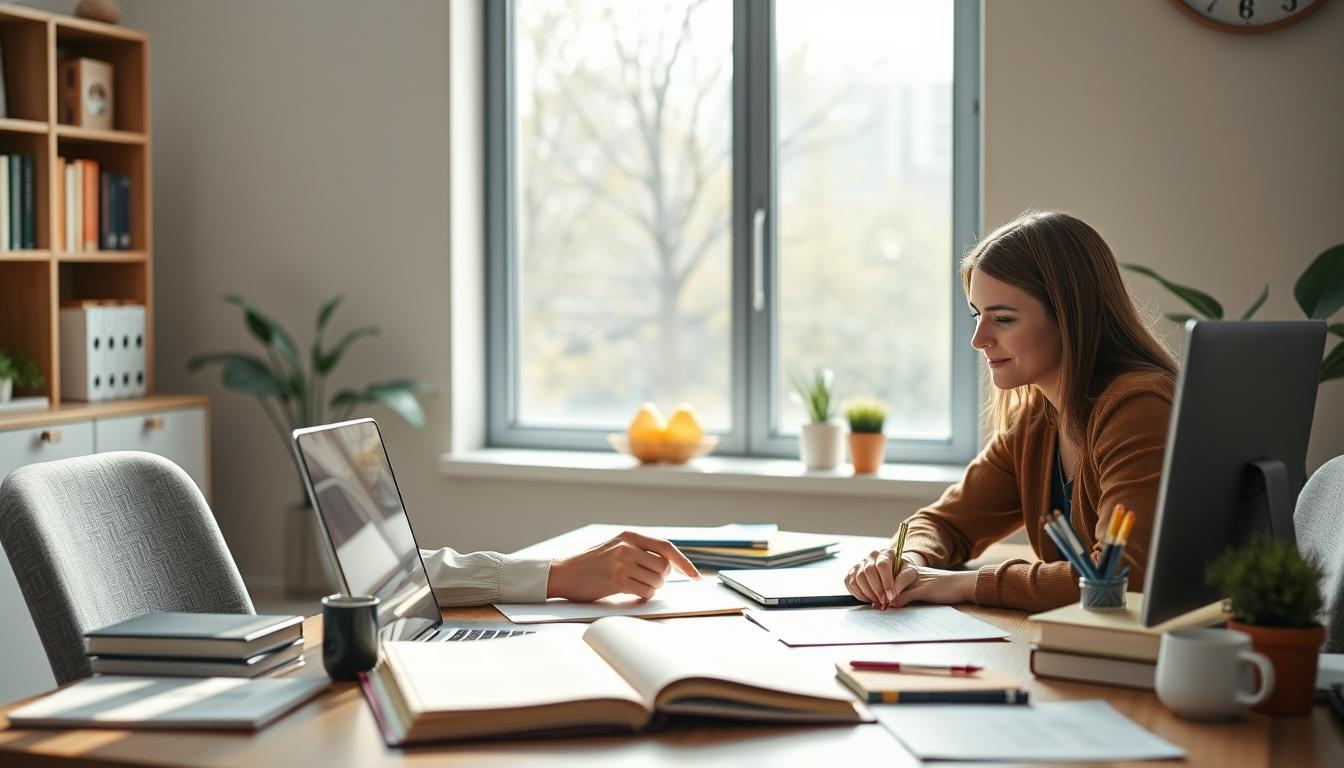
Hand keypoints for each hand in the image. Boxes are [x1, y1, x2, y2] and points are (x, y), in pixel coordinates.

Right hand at [547, 531, 700, 601]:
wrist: (564, 573)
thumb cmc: (592, 564)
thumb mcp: (615, 547)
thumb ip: (639, 550)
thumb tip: (669, 564)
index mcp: (629, 536)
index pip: (666, 547)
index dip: (683, 562)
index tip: (695, 576)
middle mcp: (627, 546)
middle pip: (664, 566)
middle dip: (662, 578)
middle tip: (648, 582)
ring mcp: (622, 563)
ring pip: (656, 581)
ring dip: (651, 589)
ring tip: (636, 587)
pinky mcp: (616, 580)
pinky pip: (645, 592)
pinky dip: (643, 596)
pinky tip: (632, 593)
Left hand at [846, 549, 974, 608]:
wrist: (960, 584)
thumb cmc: (941, 587)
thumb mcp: (921, 587)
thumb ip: (906, 592)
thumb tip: (891, 603)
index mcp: (909, 569)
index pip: (888, 574)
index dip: (878, 584)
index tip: (870, 594)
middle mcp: (910, 572)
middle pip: (888, 579)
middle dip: (877, 591)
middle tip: (871, 602)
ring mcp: (916, 580)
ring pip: (894, 587)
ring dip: (885, 597)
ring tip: (878, 607)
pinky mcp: (924, 589)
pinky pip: (907, 595)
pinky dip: (898, 601)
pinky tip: (892, 607)